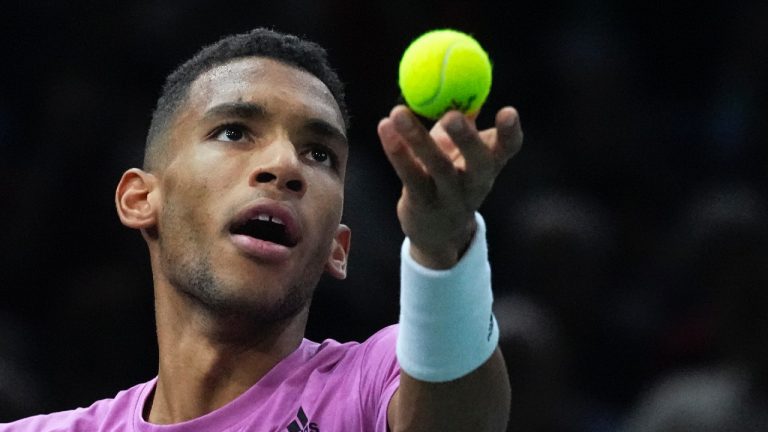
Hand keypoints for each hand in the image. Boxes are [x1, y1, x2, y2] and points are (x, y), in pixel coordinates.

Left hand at [377, 105, 522, 268]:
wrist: (438, 231)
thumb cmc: (450, 175)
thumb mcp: (462, 149)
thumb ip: (463, 117)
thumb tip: (459, 75)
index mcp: (491, 164)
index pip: (508, 148)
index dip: (510, 132)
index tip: (508, 111)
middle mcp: (476, 183)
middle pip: (477, 162)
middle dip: (466, 138)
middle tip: (452, 115)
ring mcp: (450, 197)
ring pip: (437, 168)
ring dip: (417, 138)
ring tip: (397, 112)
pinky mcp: (423, 204)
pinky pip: (409, 175)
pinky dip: (396, 150)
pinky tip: (384, 127)